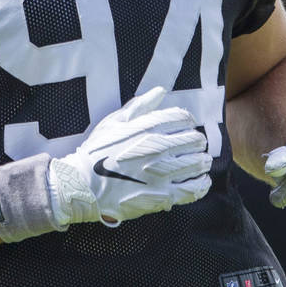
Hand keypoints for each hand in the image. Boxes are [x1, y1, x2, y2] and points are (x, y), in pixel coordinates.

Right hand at [49, 86, 212, 226]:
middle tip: (195, 145)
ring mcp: (162, 172)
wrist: (83, 185)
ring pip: (198, 163)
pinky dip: (202, 184)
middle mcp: (158, 147)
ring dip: (202, 160)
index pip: (183, 117)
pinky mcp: (163, 195)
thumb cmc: (97, 151)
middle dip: (197, 141)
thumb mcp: (114, 121)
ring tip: (200, 162)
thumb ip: (141, 105)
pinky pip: (193, 189)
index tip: (186, 126)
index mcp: (147, 126)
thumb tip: (161, 91)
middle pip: (195, 139)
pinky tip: (201, 181)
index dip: (188, 121)